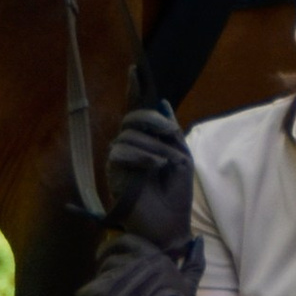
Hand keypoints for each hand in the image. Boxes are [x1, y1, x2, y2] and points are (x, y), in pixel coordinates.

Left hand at [79, 230, 217, 295]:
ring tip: (101, 293)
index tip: (108, 254)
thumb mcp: (190, 281)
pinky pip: (93, 291)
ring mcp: (125, 279)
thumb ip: (194, 259)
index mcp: (155, 256)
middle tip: (101, 273)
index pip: (126, 241)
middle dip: (103, 262)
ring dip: (99, 282)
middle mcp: (139, 262)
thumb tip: (199, 238)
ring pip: (102, 272)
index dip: (114, 246)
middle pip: (110, 256)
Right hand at [106, 105, 196, 253]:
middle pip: (132, 117)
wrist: (170, 225)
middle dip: (153, 120)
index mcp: (147, 142)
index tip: (134, 70)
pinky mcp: (113, 172)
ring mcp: (120, 160)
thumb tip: (163, 103)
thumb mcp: (182, 157)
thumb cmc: (176, 195)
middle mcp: (130, 147)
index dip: (133, 91)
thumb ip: (172, 132)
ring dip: (154, 146)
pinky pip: (121, 151)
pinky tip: (156, 166)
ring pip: (129, 135)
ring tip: (167, 163)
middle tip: (171, 132)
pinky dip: (142, 156)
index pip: (136, 112)